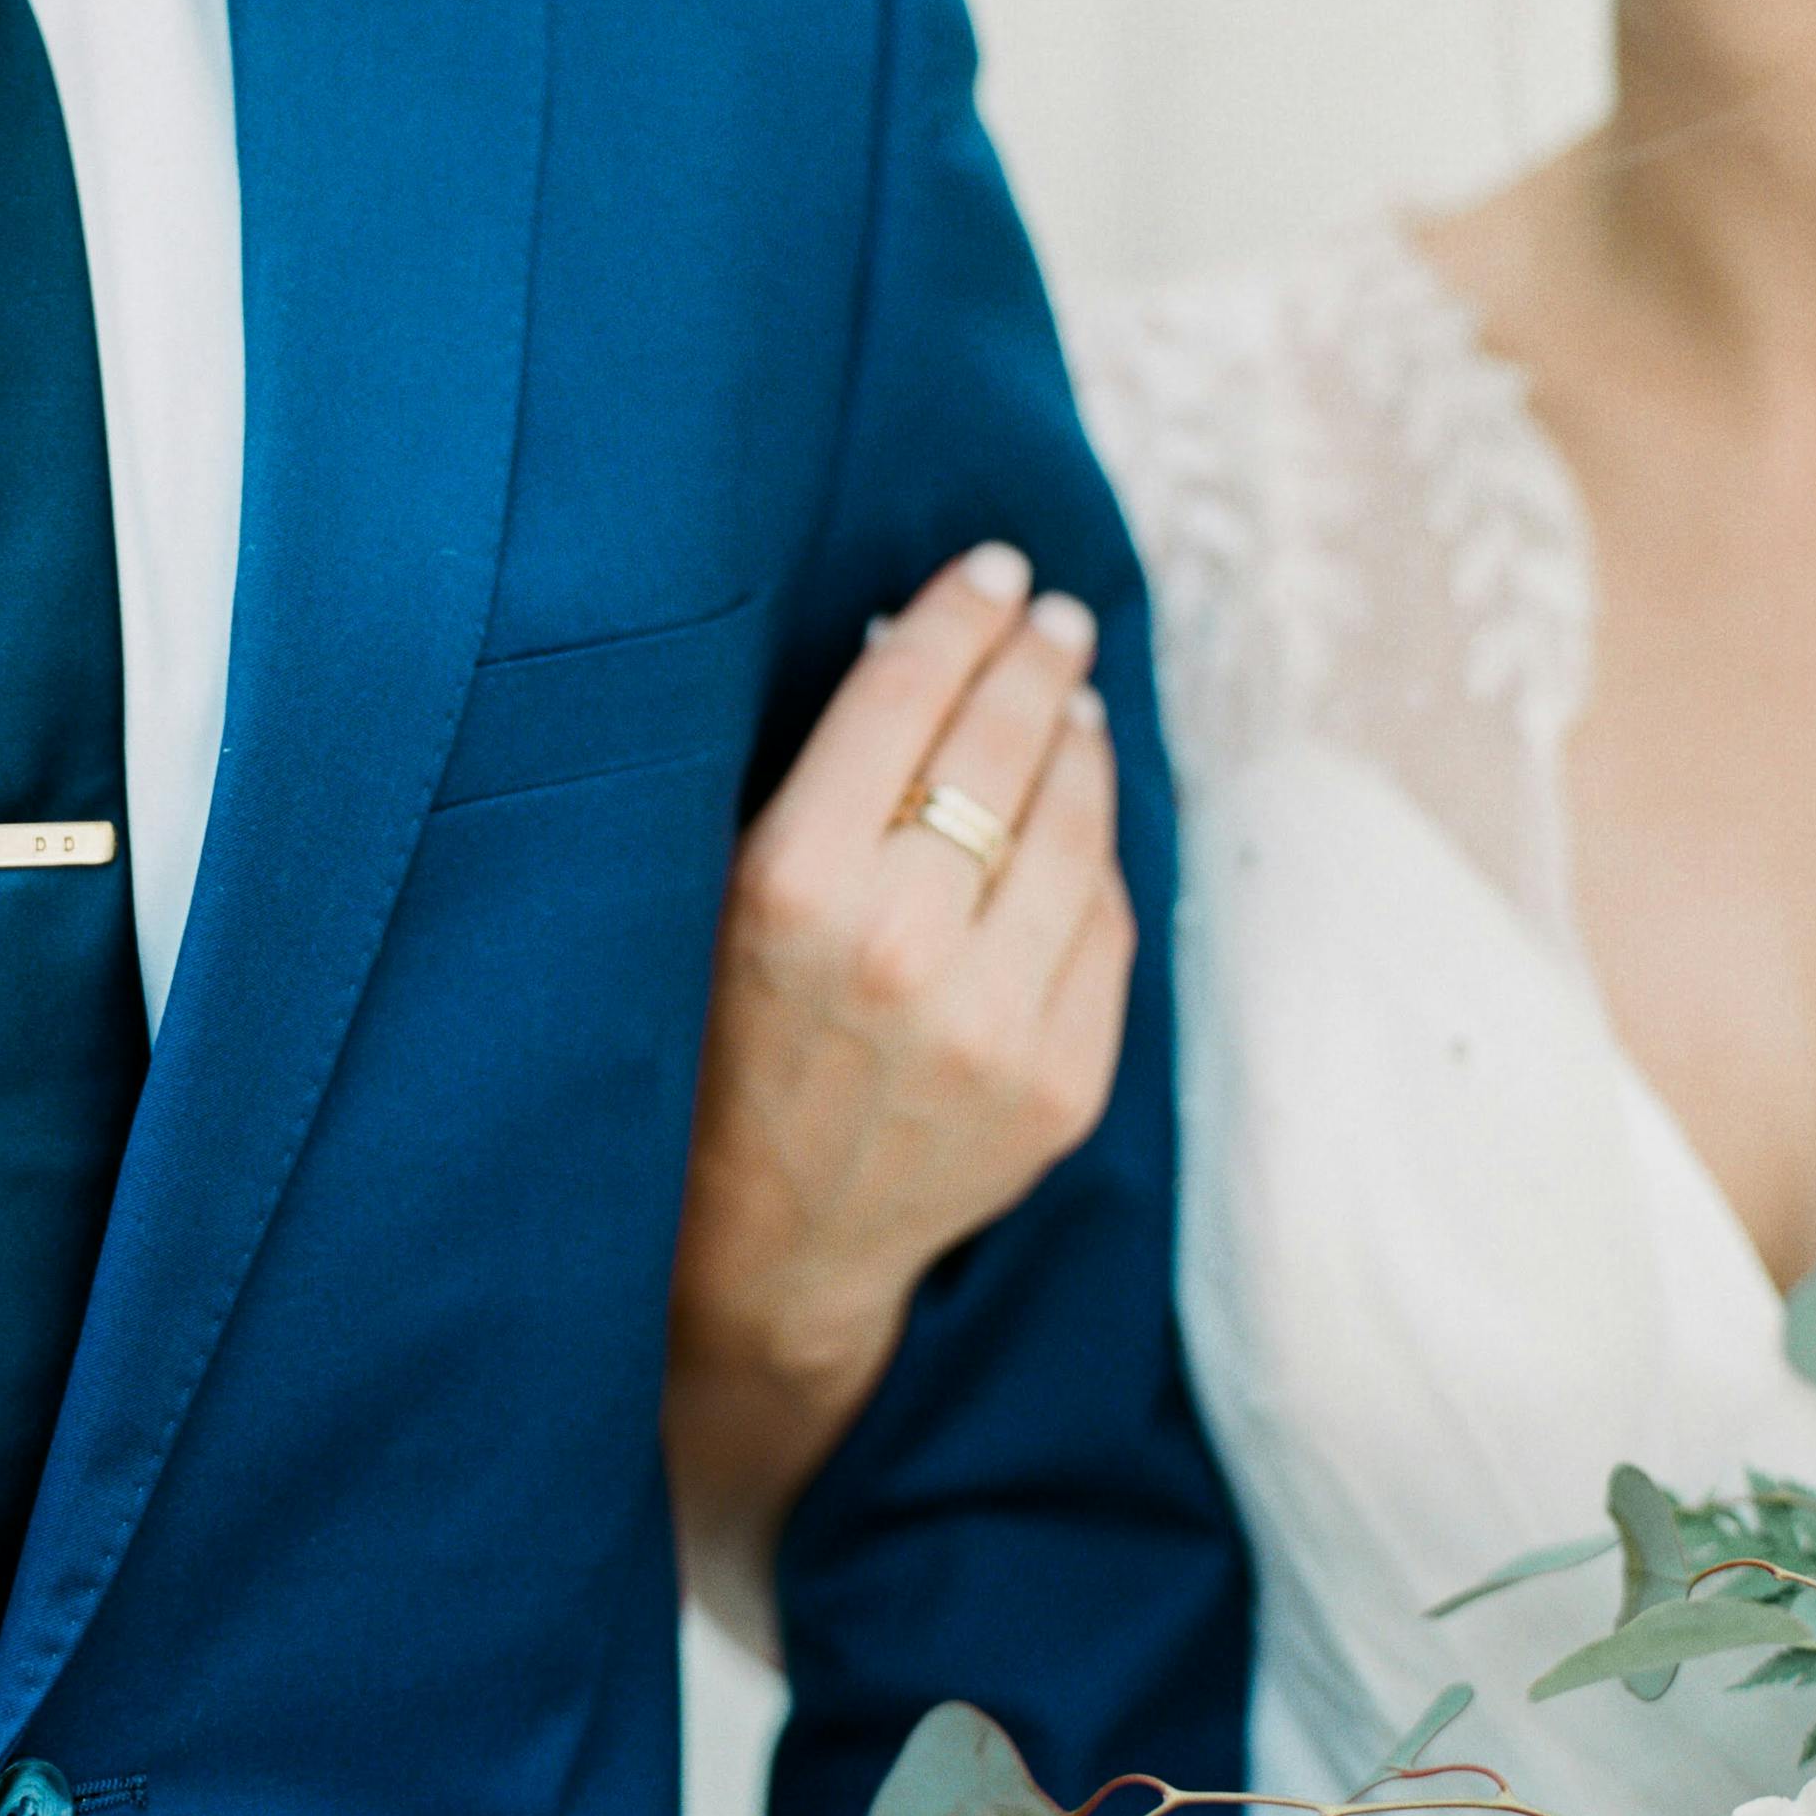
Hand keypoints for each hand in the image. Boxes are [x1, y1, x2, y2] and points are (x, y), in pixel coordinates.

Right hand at [666, 542, 1135, 1646]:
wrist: (760, 1248)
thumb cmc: (710, 1045)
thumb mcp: (710, 899)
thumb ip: (804, 789)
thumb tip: (916, 651)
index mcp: (790, 888)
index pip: (905, 698)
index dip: (959, 616)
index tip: (992, 567)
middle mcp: (901, 950)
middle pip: (1003, 747)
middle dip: (1036, 659)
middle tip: (1053, 613)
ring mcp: (995, 1025)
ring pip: (1075, 829)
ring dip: (1080, 742)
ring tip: (1074, 696)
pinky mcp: (1060, 1083)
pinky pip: (1105, 924)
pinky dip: (1097, 850)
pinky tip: (1079, 805)